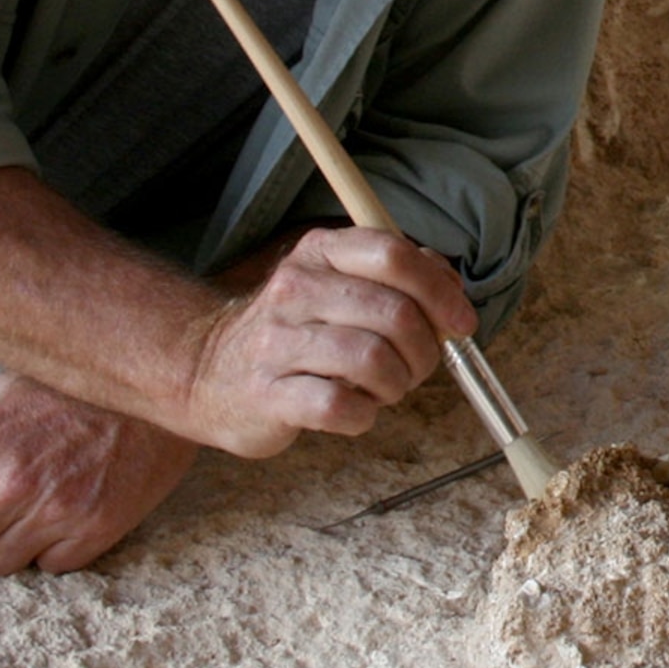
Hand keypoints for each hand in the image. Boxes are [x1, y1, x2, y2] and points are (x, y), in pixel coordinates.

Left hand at [0, 374, 197, 575]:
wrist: (161, 391)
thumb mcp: (10, 384)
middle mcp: (12, 480)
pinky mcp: (94, 531)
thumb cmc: (81, 386)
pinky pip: (50, 566)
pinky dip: (52, 549)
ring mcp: (54, 510)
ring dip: (6, 546)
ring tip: (26, 519)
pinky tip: (64, 519)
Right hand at [178, 224, 474, 457]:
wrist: (207, 372)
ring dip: (397, 384)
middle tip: (417, 367)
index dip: (440, 291)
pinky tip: (355, 411)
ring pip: (373, 359)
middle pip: (394, 313)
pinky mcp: (268, 395)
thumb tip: (452, 290)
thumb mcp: (339, 285)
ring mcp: (277, 342)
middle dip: (424, 349)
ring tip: (384, 389)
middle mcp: (295, 289)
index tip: (462, 323)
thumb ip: (398, 277)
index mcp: (320, 252)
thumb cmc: (296, 331)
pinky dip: (364, 416)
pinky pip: (340, 408)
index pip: (394, 255)